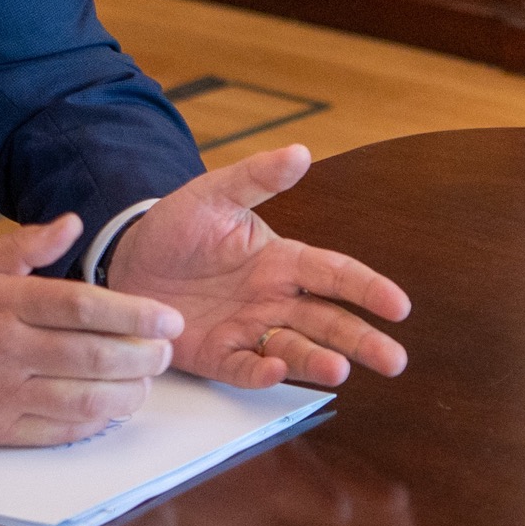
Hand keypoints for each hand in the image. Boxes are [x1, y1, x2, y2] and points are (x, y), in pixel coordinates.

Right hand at [0, 215, 181, 443]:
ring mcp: (1, 393)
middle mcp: (6, 349)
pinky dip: (91, 423)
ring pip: (80, 399)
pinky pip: (56, 431)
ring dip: (125, 394)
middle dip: (141, 356)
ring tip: (146, 382)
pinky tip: (111, 410)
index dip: (133, 313)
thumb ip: (27, 246)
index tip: (168, 318)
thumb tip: (73, 222)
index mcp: (5, 303)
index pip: (82, 306)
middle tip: (167, 352)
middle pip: (91, 355)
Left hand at [108, 145, 411, 389]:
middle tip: (395, 361)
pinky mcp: (216, 355)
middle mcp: (274, 300)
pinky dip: (261, 373)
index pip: (335, 274)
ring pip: (295, 349)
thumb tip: (300, 152)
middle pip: (328, 322)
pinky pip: (243, 368)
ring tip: (340, 371)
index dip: (367, 289)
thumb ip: (257, 177)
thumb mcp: (215, 194)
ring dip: (318, 361)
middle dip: (363, 341)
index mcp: (282, 261)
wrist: (125, 260)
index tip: (398, 305)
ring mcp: (247, 330)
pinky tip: (276, 371)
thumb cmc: (177, 226)